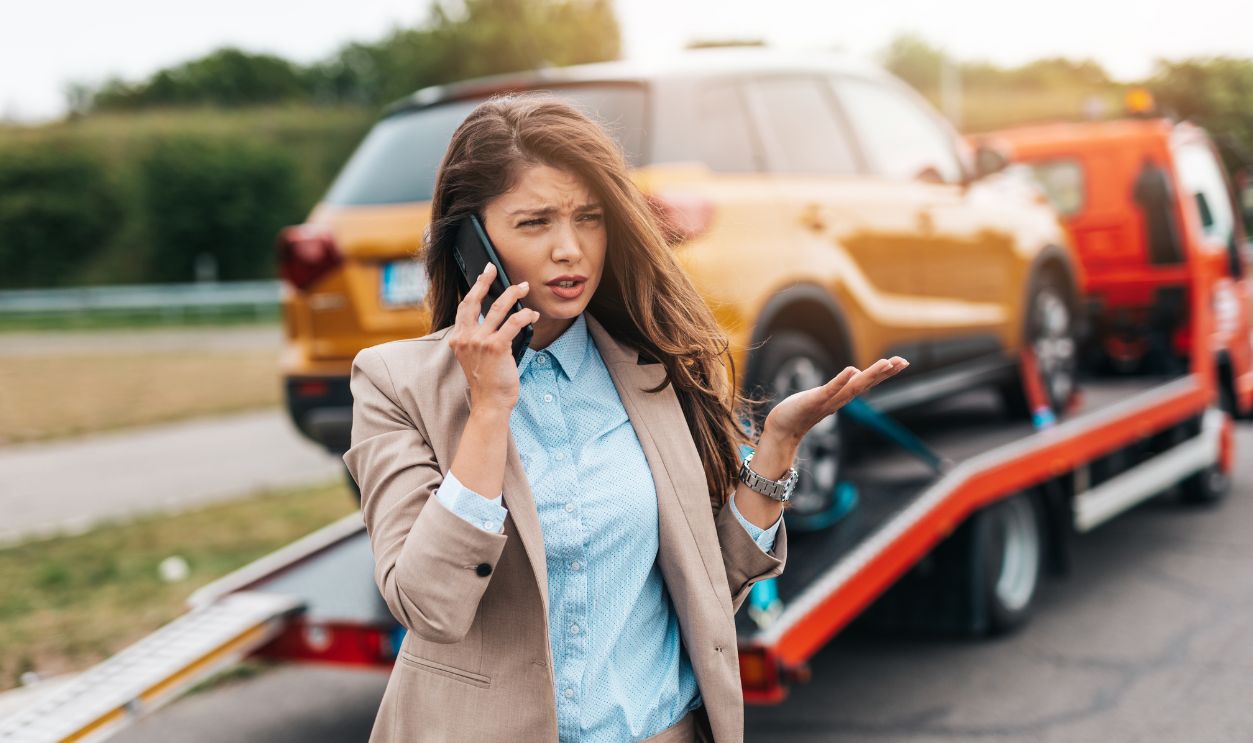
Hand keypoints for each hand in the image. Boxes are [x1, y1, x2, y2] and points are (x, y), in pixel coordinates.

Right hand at [447, 263, 539, 411]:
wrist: (490, 402)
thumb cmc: (487, 381)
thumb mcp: (475, 357)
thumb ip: (478, 338)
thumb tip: (498, 316)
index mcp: (458, 339)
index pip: (464, 307)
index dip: (474, 288)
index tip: (483, 275)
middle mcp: (466, 338)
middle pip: (474, 300)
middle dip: (485, 281)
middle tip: (494, 268)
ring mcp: (480, 341)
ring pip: (498, 308)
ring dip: (513, 294)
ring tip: (523, 287)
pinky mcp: (496, 347)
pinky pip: (514, 322)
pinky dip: (526, 315)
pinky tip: (532, 314)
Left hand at [762, 357, 908, 442]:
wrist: (781, 430)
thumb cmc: (800, 412)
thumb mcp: (823, 396)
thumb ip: (839, 388)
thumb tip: (856, 374)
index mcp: (841, 396)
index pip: (866, 382)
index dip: (884, 373)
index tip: (901, 362)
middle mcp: (839, 399)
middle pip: (865, 384)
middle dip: (884, 373)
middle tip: (903, 361)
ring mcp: (827, 401)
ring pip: (853, 387)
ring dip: (870, 376)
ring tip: (886, 363)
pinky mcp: (813, 401)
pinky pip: (829, 389)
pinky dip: (841, 381)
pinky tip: (852, 370)